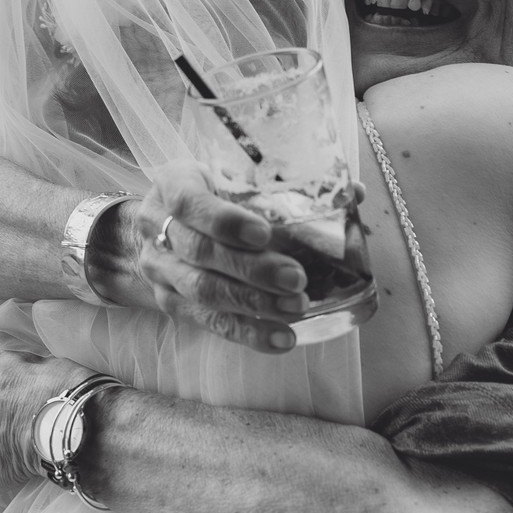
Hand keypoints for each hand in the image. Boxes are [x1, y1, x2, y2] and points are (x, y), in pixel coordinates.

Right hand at [137, 161, 311, 352]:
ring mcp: (160, 269)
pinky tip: (281, 338)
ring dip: (253, 304)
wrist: (163, 224)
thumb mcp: (234, 174)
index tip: (265, 233)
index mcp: (172, 185)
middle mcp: (157, 227)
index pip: (190, 203)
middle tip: (297, 279)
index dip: (225, 221)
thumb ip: (288, 183)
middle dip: (252, 270)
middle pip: (201, 252)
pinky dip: (247, 333)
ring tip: (296, 309)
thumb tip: (355, 192)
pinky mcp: (171, 303)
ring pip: (203, 291)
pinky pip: (208, 322)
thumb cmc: (212, 192)